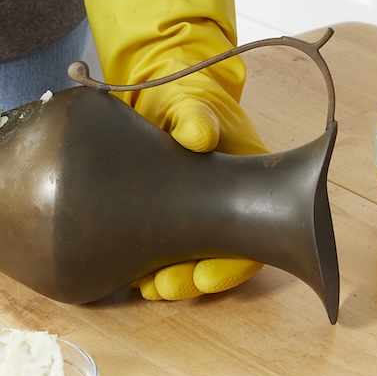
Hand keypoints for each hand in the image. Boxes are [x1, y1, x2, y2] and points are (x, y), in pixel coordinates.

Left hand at [75, 0, 267, 300]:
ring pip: (186, 261)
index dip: (231, 267)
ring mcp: (190, 214)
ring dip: (166, 280)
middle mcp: (223, 206)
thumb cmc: (184, 93)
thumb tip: (199, 136)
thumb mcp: (191, 99)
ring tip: (141, 286)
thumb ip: (196, 115)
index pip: (252, 242)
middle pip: (218, 262)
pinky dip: (143, 264)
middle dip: (190, 282)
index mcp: (246, 183)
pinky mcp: (157, 217)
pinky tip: (123, 272)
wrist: (156, 88)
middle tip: (161, 287)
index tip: (202, 276)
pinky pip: (156, 249)